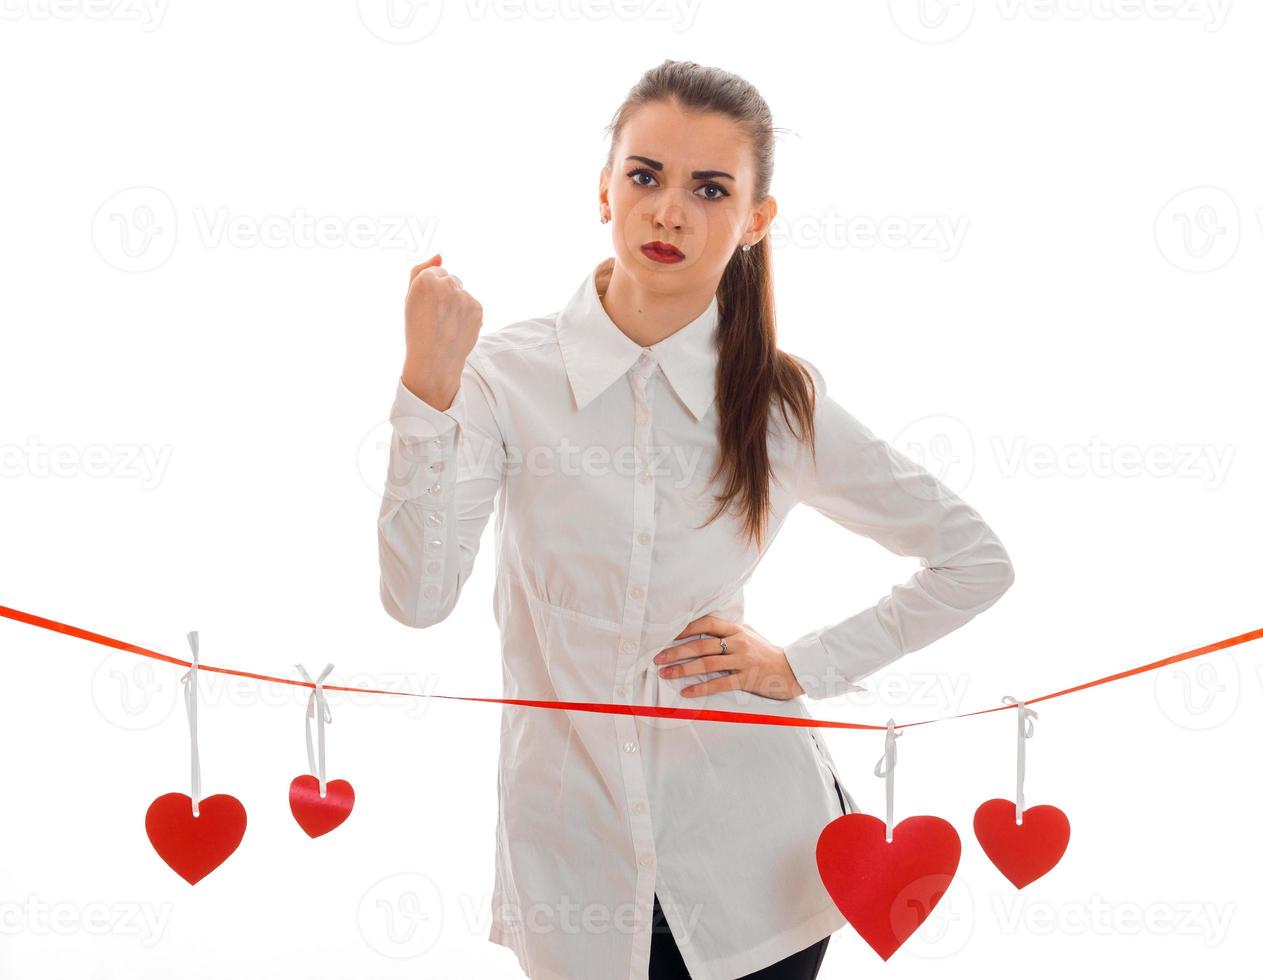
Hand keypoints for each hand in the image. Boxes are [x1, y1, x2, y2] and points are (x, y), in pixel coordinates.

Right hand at [401, 254, 482, 409]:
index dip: (431, 290)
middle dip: (446, 293)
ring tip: (447, 324)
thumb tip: (440, 255)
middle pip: (452, 279)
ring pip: (463, 292)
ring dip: (457, 303)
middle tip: (437, 316)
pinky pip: (473, 304)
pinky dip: (467, 314)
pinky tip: (457, 327)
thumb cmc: (418, 329)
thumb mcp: (410, 298)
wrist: (434, 361)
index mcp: (426, 280)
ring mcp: (464, 297)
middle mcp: (447, 285)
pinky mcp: (477, 309)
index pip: (436, 272)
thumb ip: (420, 271)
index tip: (427, 305)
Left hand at [653, 615, 805, 700]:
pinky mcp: (746, 679)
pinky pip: (719, 684)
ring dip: (683, 669)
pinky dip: (700, 688)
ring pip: (707, 664)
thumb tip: (704, 627)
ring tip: (666, 674)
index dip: (686, 628)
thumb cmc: (767, 652)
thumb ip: (729, 631)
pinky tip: (686, 692)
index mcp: (737, 630)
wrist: (792, 670)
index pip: (706, 623)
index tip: (668, 635)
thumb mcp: (750, 635)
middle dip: (676, 651)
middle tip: (657, 658)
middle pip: (701, 645)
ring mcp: (742, 661)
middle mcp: (738, 642)